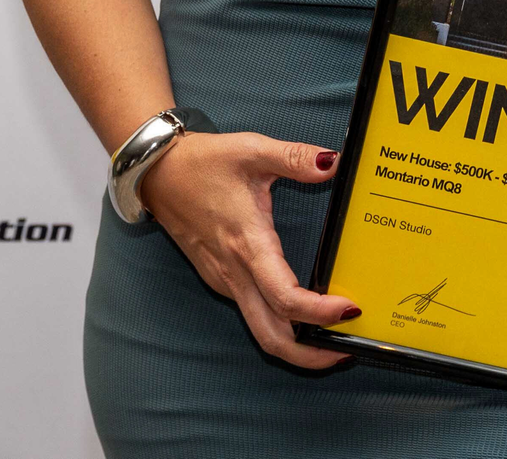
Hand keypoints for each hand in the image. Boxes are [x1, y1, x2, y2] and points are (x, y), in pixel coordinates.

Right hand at [136, 131, 356, 366]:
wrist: (157, 172)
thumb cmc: (202, 163)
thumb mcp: (251, 150)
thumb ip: (294, 158)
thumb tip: (332, 162)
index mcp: (247, 244)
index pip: (285, 298)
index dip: (320, 313)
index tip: (349, 308)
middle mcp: (235, 273)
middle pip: (272, 337)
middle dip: (309, 355)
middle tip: (346, 349)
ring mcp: (225, 280)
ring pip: (262, 329)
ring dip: (297, 343)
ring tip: (333, 335)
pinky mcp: (220, 279)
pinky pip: (252, 312)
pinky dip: (280, 323)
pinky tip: (302, 311)